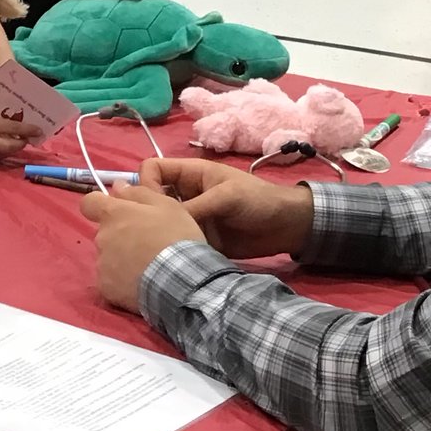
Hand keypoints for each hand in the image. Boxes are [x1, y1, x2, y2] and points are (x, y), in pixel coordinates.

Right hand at [0, 105, 41, 161]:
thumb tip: (21, 117)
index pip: (11, 128)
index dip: (27, 129)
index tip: (38, 130)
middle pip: (10, 147)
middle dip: (22, 143)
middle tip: (29, 138)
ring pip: (5, 154)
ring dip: (14, 148)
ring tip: (20, 140)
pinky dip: (4, 152)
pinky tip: (7, 145)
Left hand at [80, 183, 205, 309]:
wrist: (180, 280)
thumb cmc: (175, 236)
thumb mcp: (167, 206)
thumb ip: (138, 193)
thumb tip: (118, 186)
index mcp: (114, 214)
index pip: (89, 203)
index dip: (100, 205)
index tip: (118, 211)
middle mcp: (102, 237)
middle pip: (105, 232)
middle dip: (120, 234)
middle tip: (147, 242)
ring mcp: (102, 264)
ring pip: (108, 256)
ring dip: (122, 257)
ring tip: (147, 266)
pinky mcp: (106, 288)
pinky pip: (111, 279)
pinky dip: (122, 280)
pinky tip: (142, 282)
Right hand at [138, 158, 314, 259]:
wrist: (285, 227)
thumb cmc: (258, 200)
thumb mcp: (226, 196)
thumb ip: (194, 207)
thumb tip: (160, 221)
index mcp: (190, 174)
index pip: (152, 170)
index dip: (145, 183)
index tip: (150, 205)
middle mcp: (186, 195)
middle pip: (152, 198)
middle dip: (146, 212)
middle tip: (146, 232)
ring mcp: (191, 218)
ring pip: (162, 223)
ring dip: (159, 234)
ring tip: (156, 249)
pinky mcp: (199, 239)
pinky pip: (177, 242)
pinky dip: (172, 250)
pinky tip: (169, 260)